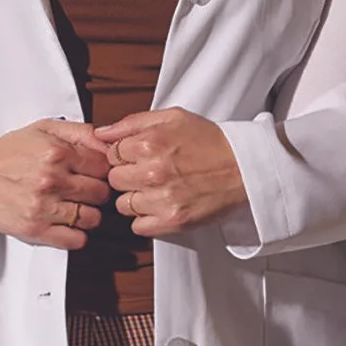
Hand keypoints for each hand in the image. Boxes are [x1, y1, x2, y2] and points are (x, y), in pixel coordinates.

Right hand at [0, 121, 109, 247]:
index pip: (103, 167)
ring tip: (75, 207)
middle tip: (84, 191)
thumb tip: (110, 142)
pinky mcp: (35, 230)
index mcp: (56, 152)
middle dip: (97, 192)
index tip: (93, 174)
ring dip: (89, 214)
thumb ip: (80, 132)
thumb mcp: (44, 129)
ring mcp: (43, 207)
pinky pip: (75, 240)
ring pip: (93, 218)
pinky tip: (67, 224)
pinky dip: (77, 235)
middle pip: (101, 193)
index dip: (101, 171)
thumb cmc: (9, 153)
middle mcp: (51, 179)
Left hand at [98, 110, 248, 235]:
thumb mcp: (172, 118)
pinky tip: (160, 206)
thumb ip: (132, 123)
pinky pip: (138, 227)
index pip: (111, 154)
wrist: (243, 168)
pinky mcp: (172, 221)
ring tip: (157, 190)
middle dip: (127, 176)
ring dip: (136, 199)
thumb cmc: (211, 142)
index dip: (123, 156)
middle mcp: (154, 172)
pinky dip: (146, 219)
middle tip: (147, 173)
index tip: (137, 157)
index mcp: (150, 143)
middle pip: (114, 181)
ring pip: (123, 205)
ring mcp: (162, 198)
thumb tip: (102, 132)